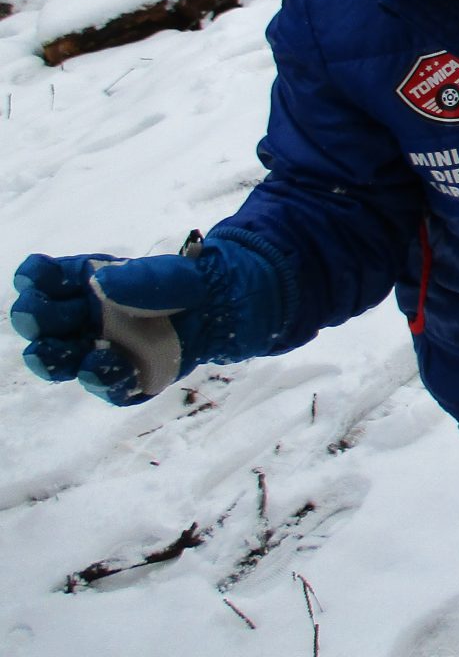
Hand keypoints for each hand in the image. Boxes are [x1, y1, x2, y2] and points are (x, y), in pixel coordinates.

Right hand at [11, 234, 285, 404]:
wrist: (224, 308)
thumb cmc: (186, 283)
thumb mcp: (170, 273)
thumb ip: (139, 280)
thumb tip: (100, 285)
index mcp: (83, 283)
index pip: (45, 279)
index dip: (36, 278)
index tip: (37, 275)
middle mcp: (82, 318)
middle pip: (42, 322)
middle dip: (36, 319)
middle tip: (37, 317)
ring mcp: (98, 348)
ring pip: (61, 359)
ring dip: (54, 357)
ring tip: (61, 351)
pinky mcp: (124, 377)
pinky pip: (107, 384)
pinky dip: (105, 377)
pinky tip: (115, 366)